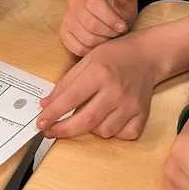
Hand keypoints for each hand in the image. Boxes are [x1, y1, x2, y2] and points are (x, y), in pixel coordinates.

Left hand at [38, 32, 155, 139]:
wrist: (148, 55)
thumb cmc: (115, 55)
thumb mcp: (86, 60)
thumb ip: (66, 83)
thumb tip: (46, 104)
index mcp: (99, 72)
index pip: (70, 99)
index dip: (53, 113)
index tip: (41, 123)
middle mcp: (116, 90)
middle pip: (86, 120)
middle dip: (63, 130)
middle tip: (49, 132)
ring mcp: (131, 104)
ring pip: (104, 131)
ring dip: (89, 130)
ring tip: (86, 117)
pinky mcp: (142, 113)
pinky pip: (124, 135)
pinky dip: (114, 133)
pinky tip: (108, 121)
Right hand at [60, 0, 138, 55]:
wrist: (104, 9)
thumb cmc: (116, 6)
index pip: (94, 4)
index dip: (110, 19)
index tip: (123, 27)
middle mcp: (74, 2)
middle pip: (89, 23)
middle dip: (108, 33)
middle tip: (117, 35)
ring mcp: (66, 18)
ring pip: (83, 37)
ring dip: (101, 43)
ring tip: (109, 39)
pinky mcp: (63, 32)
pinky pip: (75, 46)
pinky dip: (90, 50)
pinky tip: (99, 46)